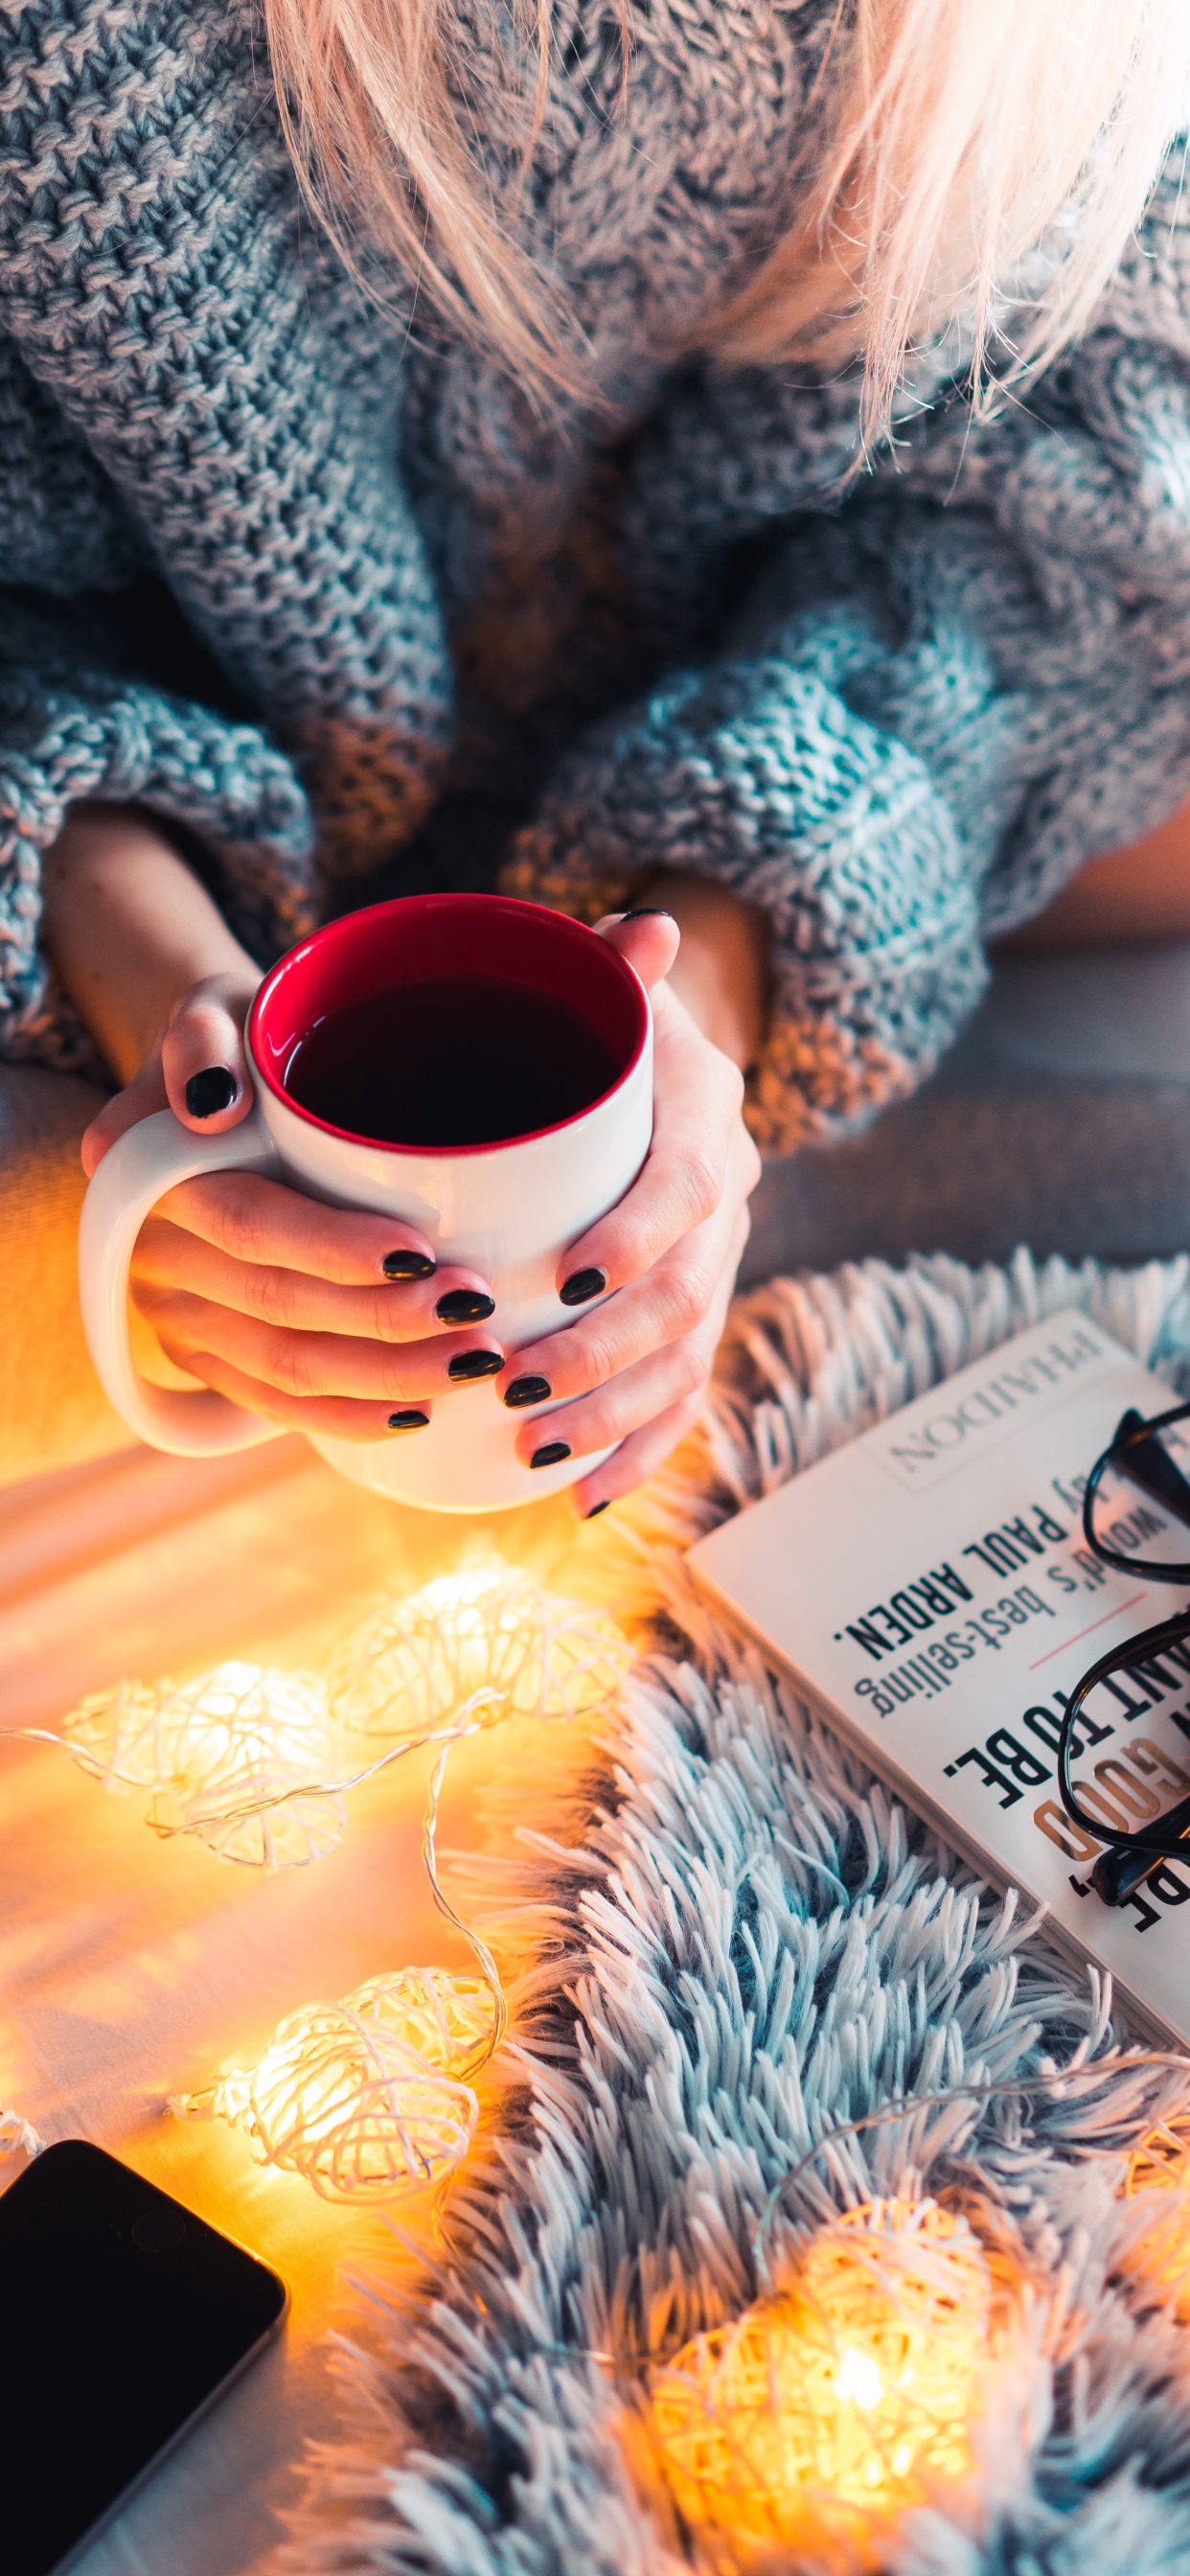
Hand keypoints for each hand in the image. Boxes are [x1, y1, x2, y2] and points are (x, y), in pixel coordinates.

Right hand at [83, 966, 507, 1442]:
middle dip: (386, 1323)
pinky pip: (272, 1402)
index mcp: (154, 1175)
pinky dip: (347, 1416)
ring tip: (475, 1362)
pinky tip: (417, 1414)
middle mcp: (155, 1256)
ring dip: (385, 1377)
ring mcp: (177, 1315)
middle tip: (480, 1314)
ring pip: (283, 1367)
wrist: (213, 1090)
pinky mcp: (205, 1355)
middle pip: (277, 1306)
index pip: (251, 1223)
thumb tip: (209, 1104)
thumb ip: (201, 1037)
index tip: (422, 1252)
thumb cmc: (240, 1042)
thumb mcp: (219, 1009)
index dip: (335, 1248)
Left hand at [496, 907, 763, 1514]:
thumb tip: (646, 930)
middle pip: (686, 1297)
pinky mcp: (687, 1321)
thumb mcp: (601, 983)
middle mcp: (727, 1207)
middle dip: (604, 1354)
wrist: (649, 1066)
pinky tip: (582, 1497)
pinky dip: (637, 1452)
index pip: (692, 1186)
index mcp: (709, 1121)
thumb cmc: (598, 1027)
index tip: (568, 1276)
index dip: (639, 1235)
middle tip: (516, 1385)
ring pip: (684, 1363)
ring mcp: (712, 1270)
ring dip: (613, 1416)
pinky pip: (679, 1399)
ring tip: (534, 1448)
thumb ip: (610, 964)